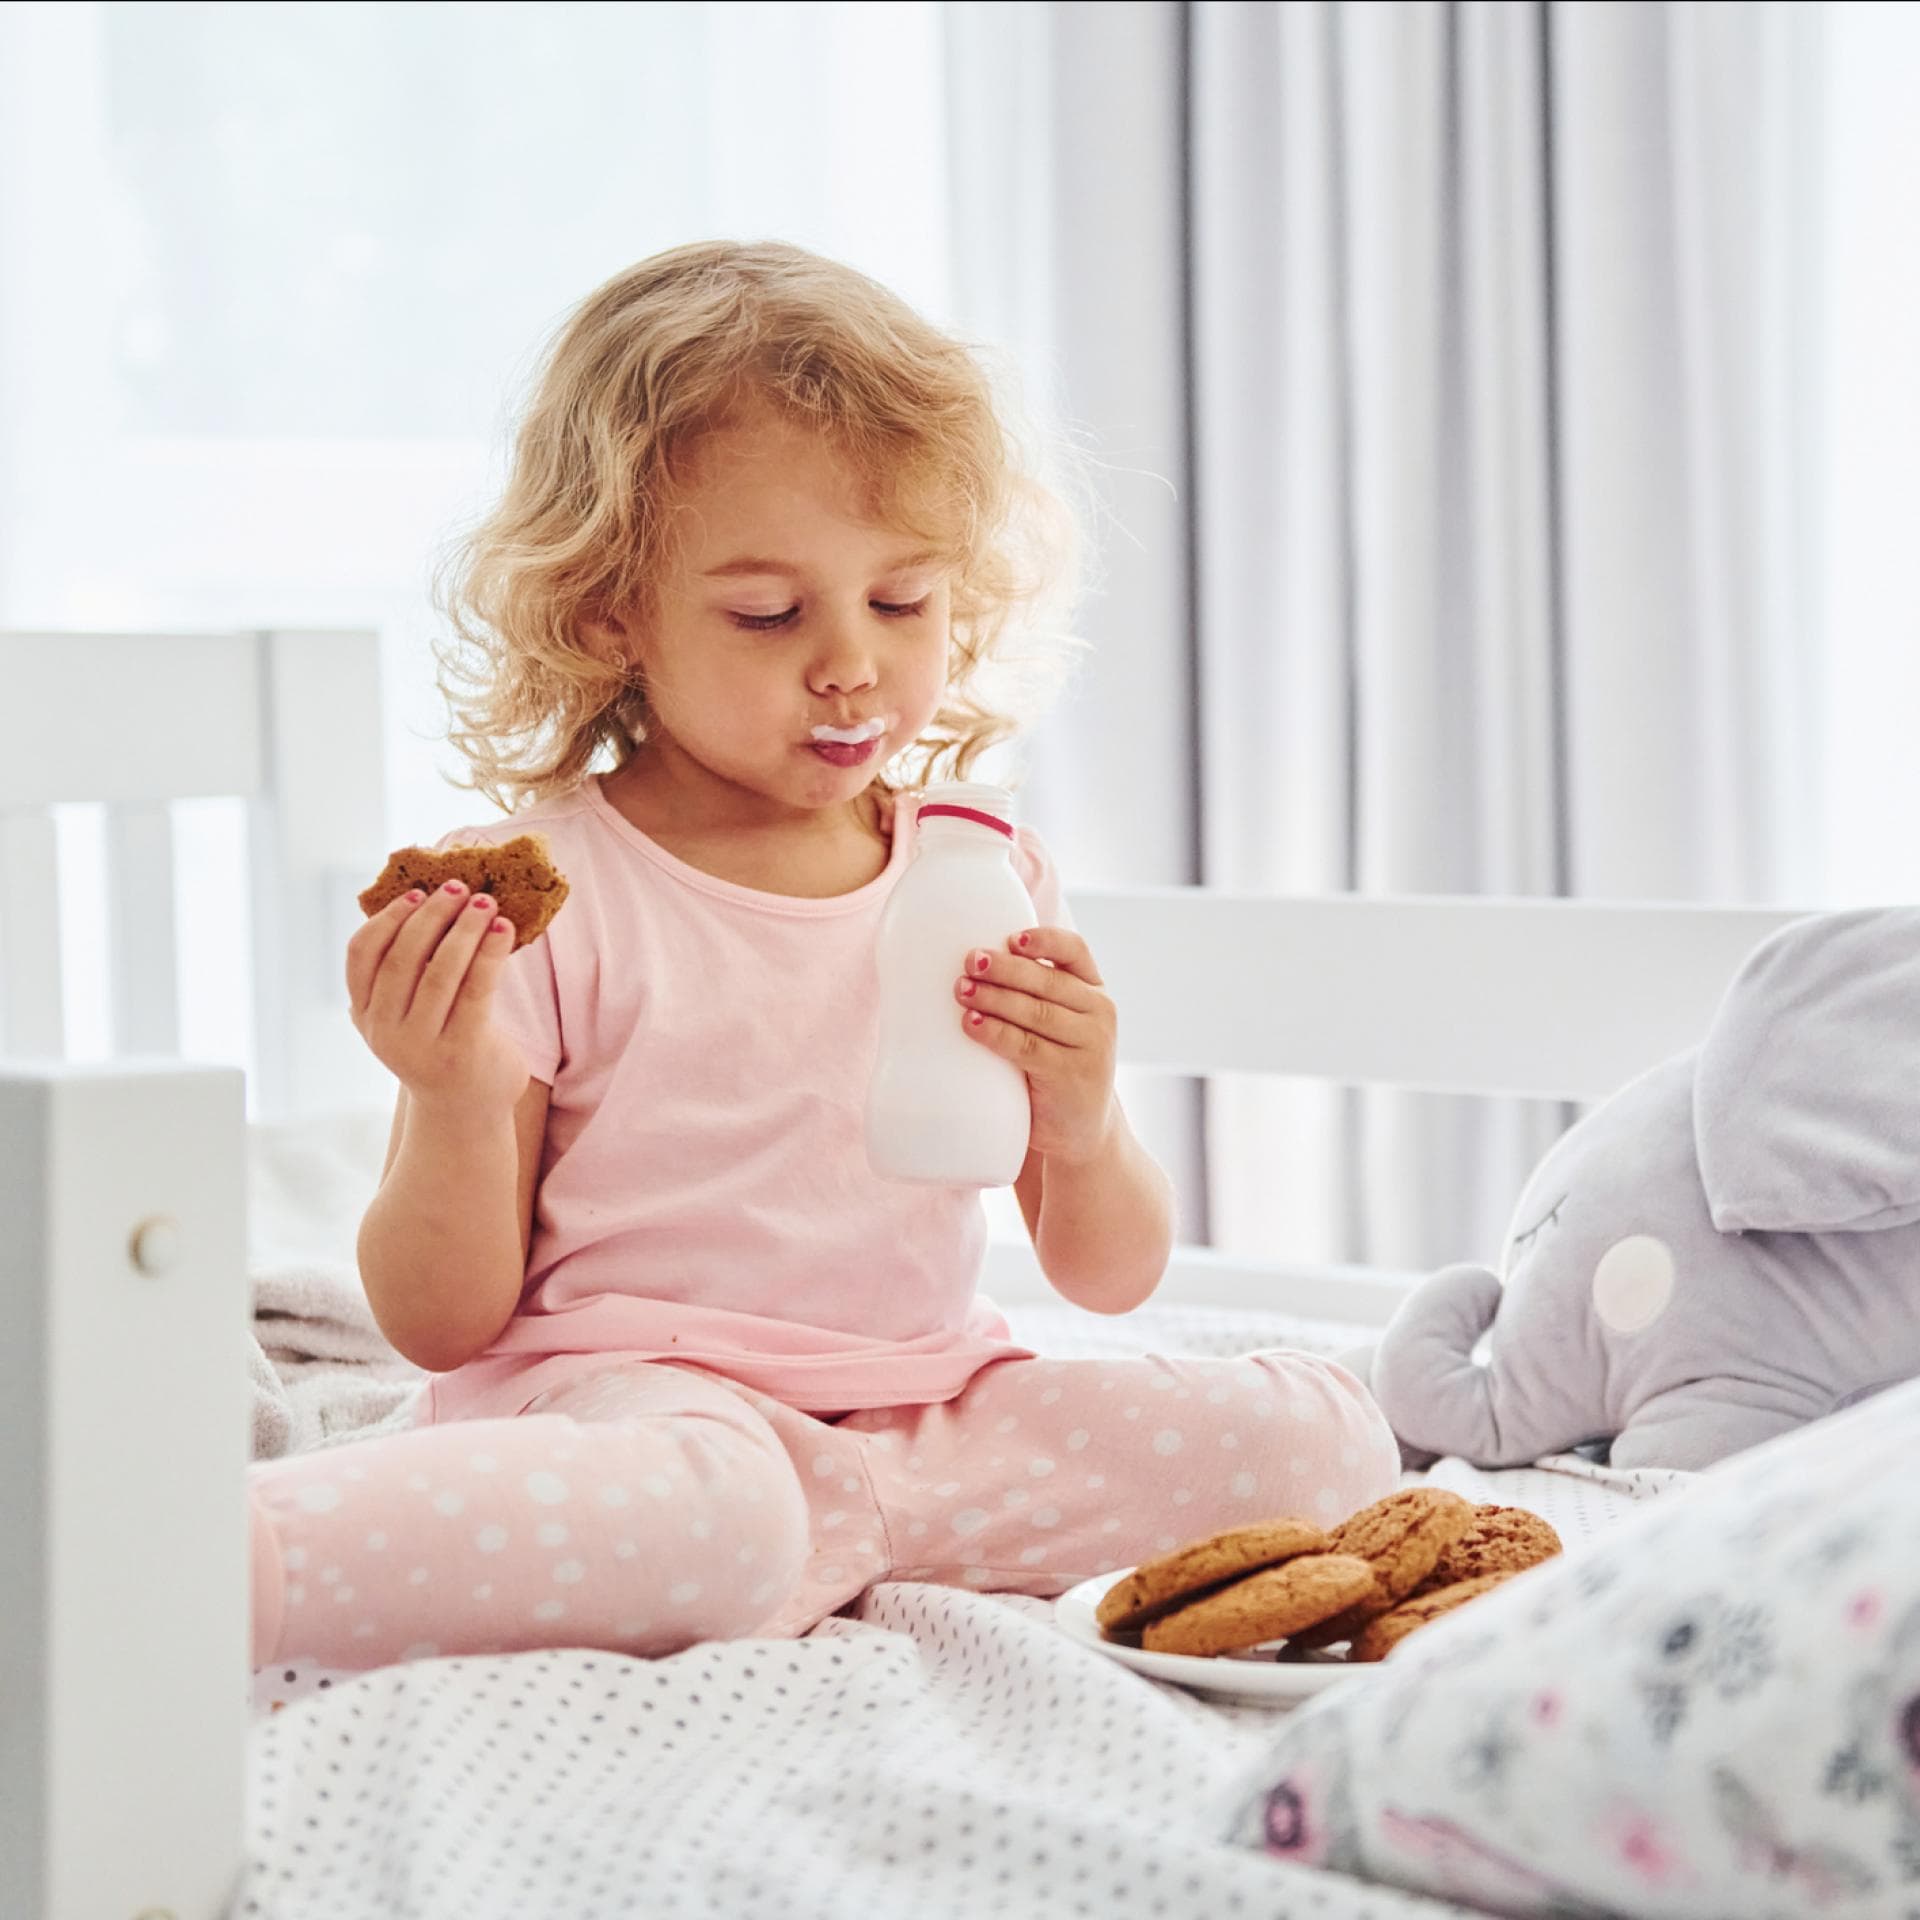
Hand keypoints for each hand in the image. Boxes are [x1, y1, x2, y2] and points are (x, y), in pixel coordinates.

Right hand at [346, 881, 527, 1116]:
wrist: (465, 1110)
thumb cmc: (442, 1046)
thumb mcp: (410, 1013)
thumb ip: (409, 972)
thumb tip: (436, 902)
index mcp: (365, 1015)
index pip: (360, 955)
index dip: (387, 918)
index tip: (415, 893)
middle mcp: (384, 1031)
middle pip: (402, 957)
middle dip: (432, 916)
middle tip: (460, 887)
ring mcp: (420, 1044)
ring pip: (439, 971)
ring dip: (465, 929)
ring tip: (486, 904)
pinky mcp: (460, 1051)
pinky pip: (475, 990)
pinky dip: (490, 953)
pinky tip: (505, 930)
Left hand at [954, 927, 1117, 1164]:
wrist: (1080, 1131)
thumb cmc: (1055, 1067)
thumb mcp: (1058, 1026)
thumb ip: (1035, 995)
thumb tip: (973, 963)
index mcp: (1095, 992)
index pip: (1075, 952)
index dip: (1044, 940)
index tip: (1012, 938)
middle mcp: (1100, 1014)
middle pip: (1046, 980)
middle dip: (1004, 968)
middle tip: (970, 961)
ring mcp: (1090, 1045)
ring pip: (1034, 1011)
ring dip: (993, 998)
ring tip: (962, 990)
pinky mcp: (1070, 1074)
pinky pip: (1025, 1046)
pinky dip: (995, 1032)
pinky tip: (971, 1024)